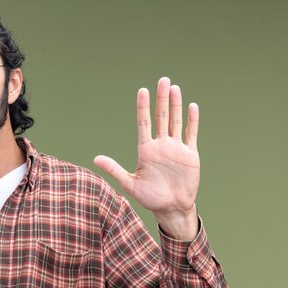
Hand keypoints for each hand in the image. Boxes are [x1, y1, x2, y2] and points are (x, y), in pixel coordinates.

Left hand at [93, 77, 199, 239]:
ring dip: (175, 105)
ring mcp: (176, 148)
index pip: (143, 123)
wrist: (172, 208)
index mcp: (146, 150)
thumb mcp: (130, 183)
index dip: (143, 107)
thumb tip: (95, 159)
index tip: (142, 91)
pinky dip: (192, 121)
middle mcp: (161, 145)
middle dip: (161, 99)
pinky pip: (191, 133)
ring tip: (174, 87)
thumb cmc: (150, 198)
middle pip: (161, 117)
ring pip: (175, 121)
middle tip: (163, 80)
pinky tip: (192, 106)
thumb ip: (115, 169)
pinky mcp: (190, 154)